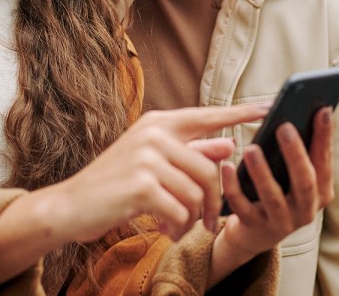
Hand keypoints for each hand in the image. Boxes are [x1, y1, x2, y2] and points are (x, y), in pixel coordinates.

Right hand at [45, 104, 267, 243]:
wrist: (70, 206)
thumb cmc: (115, 185)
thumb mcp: (153, 164)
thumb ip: (191, 153)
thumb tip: (230, 145)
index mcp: (159, 123)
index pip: (208, 115)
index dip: (240, 114)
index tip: (268, 107)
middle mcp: (155, 133)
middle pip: (210, 169)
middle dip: (215, 202)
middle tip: (210, 224)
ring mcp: (147, 157)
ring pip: (197, 193)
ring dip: (193, 220)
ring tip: (179, 229)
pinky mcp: (142, 184)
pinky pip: (181, 210)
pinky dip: (178, 227)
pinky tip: (166, 231)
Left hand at [212, 107, 334, 272]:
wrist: (256, 234)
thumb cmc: (278, 191)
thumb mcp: (294, 176)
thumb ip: (300, 153)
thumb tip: (298, 113)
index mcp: (320, 192)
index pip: (324, 162)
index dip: (324, 137)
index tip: (322, 110)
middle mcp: (306, 210)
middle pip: (304, 182)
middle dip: (295, 154)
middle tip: (284, 126)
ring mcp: (281, 222)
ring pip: (272, 196)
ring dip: (262, 172)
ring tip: (251, 149)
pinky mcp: (254, 227)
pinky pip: (242, 206)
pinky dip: (233, 186)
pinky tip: (225, 166)